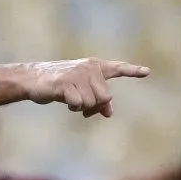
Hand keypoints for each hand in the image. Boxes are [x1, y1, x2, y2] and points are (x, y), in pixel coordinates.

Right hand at [27, 58, 149, 117]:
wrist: (33, 79)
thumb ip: (97, 99)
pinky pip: (78, 104)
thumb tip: (109, 113)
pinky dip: (73, 107)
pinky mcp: (65, 84)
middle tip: (82, 106)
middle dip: (94, 106)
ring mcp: (77, 75)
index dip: (132, 71)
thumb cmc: (59, 84)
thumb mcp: (80, 90)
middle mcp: (89, 68)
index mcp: (94, 66)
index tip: (147, 72)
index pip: (117, 68)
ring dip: (81, 107)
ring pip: (92, 103)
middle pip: (105, 97)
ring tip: (70, 99)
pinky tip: (64, 99)